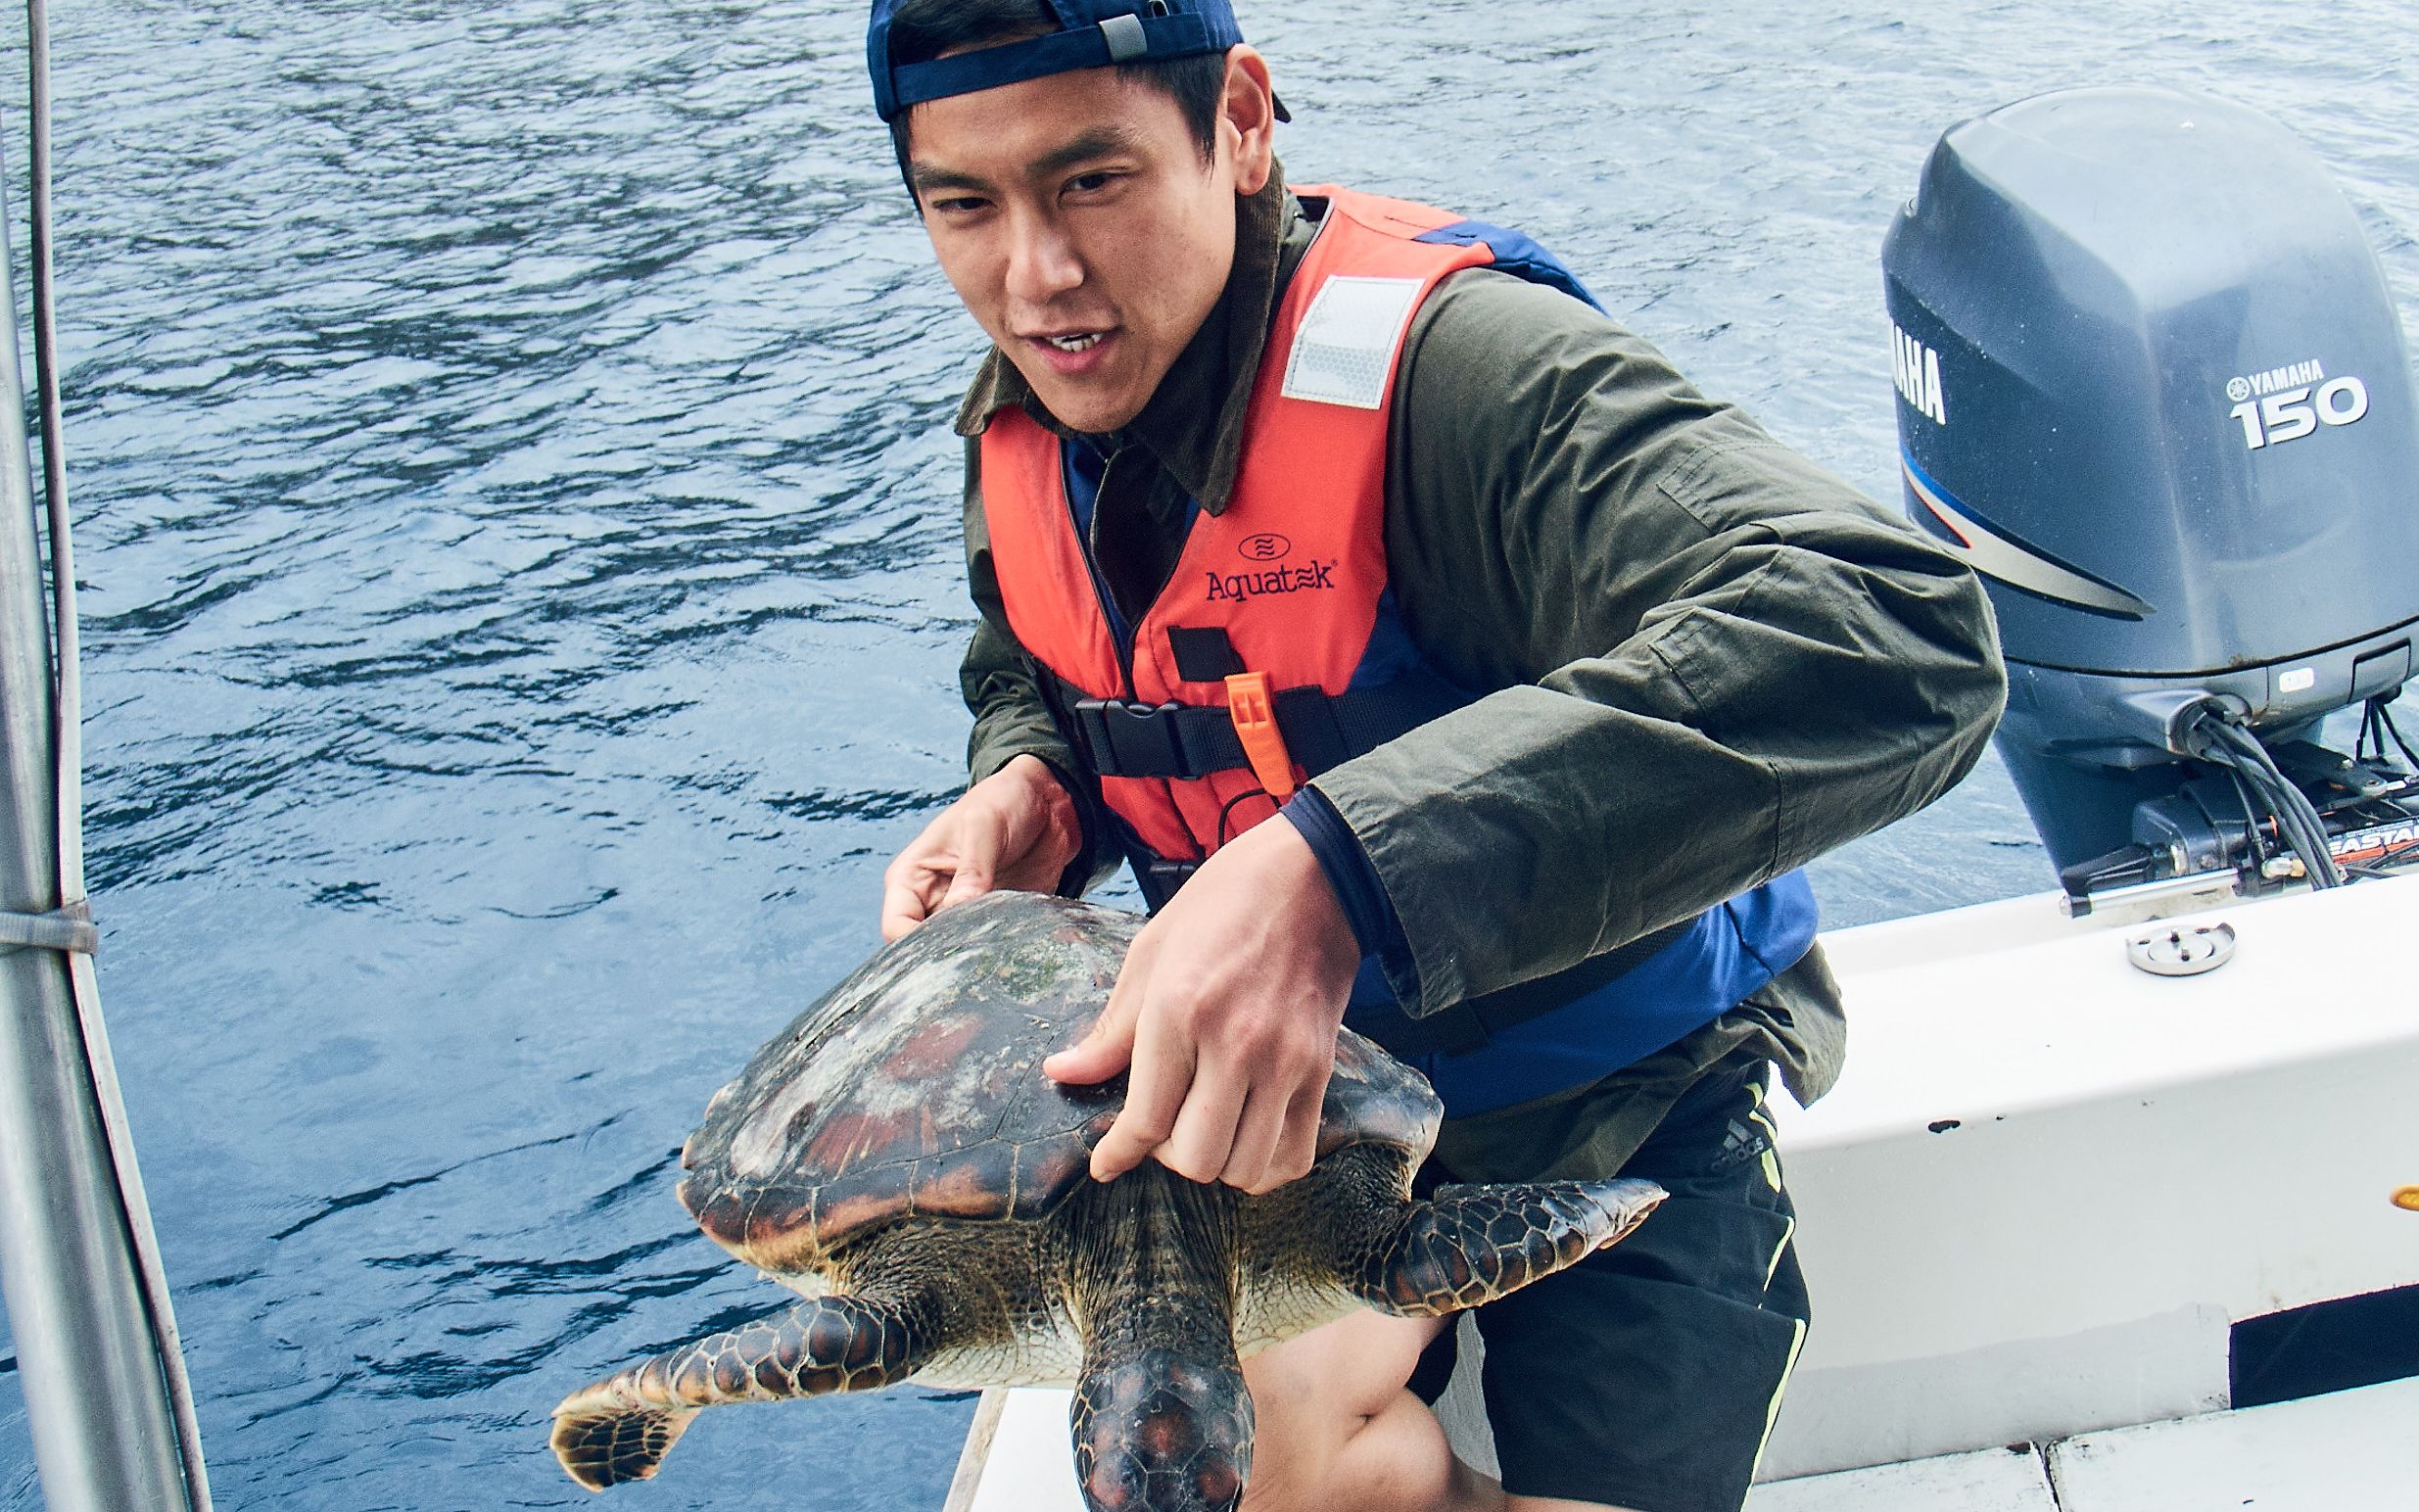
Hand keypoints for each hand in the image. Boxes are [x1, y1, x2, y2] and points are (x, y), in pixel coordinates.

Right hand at [881, 755, 1084, 940]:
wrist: (1045, 803)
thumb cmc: (1002, 801)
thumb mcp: (984, 824)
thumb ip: (973, 867)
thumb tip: (960, 907)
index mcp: (911, 878)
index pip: (896, 927)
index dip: (914, 944)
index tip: (951, 946)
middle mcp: (931, 903)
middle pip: (922, 949)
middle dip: (946, 958)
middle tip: (977, 954)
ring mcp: (962, 916)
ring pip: (957, 954)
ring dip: (976, 957)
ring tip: (999, 949)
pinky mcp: (993, 922)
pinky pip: (990, 948)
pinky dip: (1002, 953)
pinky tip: (1019, 947)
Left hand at [1043, 815, 1361, 1192]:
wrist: (1314, 875)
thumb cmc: (1222, 905)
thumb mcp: (1150, 953)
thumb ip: (1111, 1029)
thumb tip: (1062, 1073)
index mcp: (1179, 1009)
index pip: (1144, 1119)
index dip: (1118, 1154)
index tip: (1106, 1164)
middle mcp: (1235, 1044)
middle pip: (1196, 1159)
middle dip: (1168, 1158)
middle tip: (1161, 1128)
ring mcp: (1285, 1061)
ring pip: (1245, 1168)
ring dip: (1217, 1163)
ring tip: (1204, 1129)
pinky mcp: (1322, 1069)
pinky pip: (1294, 1155)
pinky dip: (1266, 1165)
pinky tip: (1246, 1137)